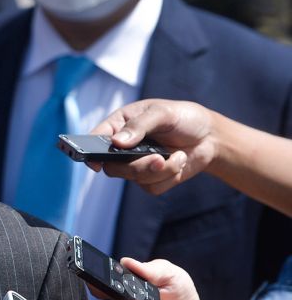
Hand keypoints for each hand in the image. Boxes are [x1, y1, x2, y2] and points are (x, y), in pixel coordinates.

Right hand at [87, 99, 217, 194]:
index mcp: (119, 125)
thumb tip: (117, 142)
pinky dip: (170, 176)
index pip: (96, 140)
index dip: (89, 152)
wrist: (211, 137)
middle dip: (138, 166)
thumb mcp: (162, 113)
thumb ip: (139, 126)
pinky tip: (180, 161)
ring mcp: (136, 164)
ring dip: (161, 170)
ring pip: (134, 178)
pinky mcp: (151, 178)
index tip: (96, 162)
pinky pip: (151, 187)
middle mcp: (123, 147)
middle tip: (158, 158)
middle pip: (113, 167)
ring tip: (178, 156)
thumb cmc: (184, 117)